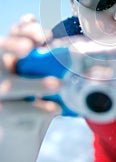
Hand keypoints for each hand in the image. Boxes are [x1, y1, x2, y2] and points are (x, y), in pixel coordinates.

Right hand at [0, 14, 60, 161]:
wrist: (22, 132)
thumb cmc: (34, 97)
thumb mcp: (41, 76)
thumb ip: (48, 60)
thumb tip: (63, 45)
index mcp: (10, 56)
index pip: (14, 34)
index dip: (26, 30)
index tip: (47, 34)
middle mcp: (0, 71)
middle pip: (0, 49)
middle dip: (13, 44)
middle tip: (30, 48)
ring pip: (9, 85)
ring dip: (36, 84)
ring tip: (59, 85)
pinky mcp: (2, 114)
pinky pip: (15, 110)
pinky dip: (38, 109)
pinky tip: (56, 109)